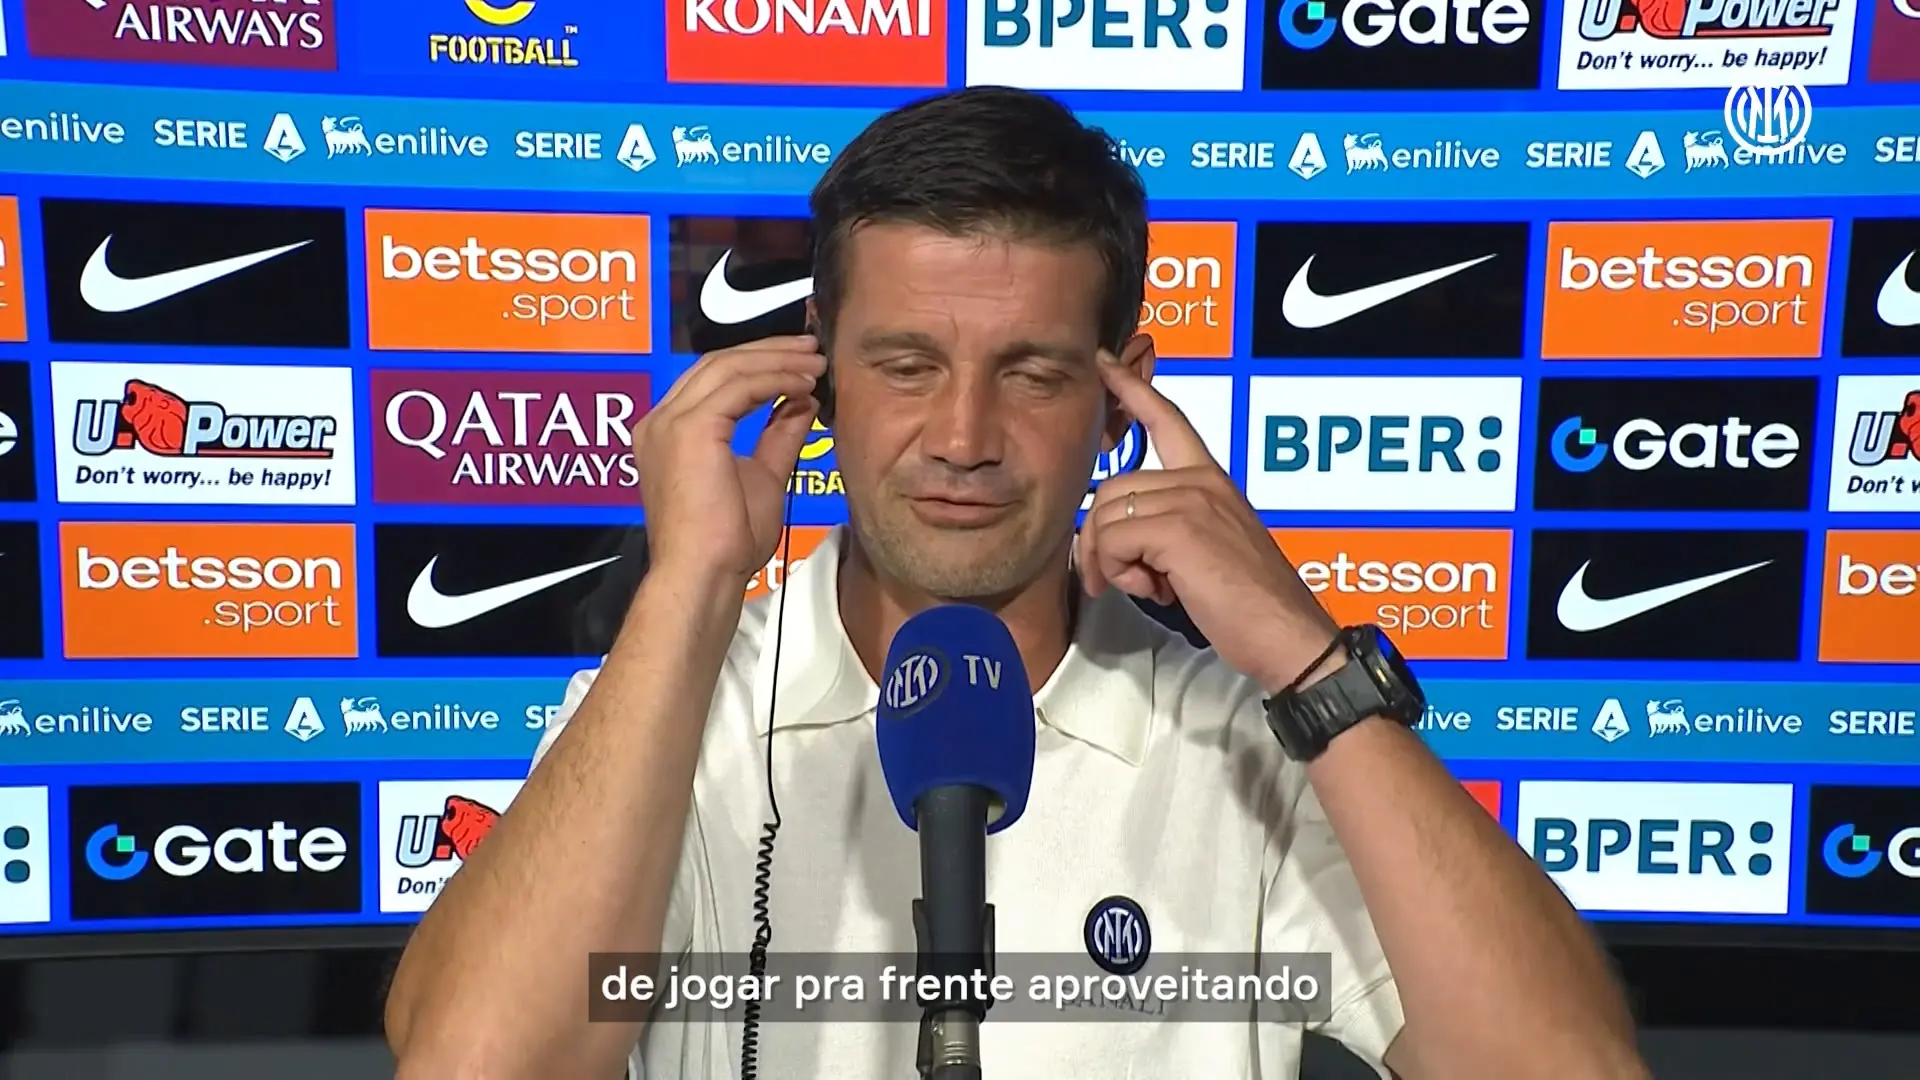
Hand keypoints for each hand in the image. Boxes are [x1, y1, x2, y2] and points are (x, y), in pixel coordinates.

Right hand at [630, 336, 825, 583]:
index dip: (756, 363)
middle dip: (768, 351)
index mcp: (667, 432)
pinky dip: (775, 379)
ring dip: (777, 360)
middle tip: (810, 348)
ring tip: (814, 362)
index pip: (712, 380)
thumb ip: (777, 435)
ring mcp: (669, 421)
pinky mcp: (689, 427)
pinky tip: (803, 383)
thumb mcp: (762, 476)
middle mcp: (659, 421)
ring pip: (728, 367)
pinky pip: (740, 386)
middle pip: (717, 363)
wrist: (705, 572)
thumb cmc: (726, 542)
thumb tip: (799, 401)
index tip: (796, 361)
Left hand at [1078, 353, 1336, 692]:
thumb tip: (1120, 538)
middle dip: (1100, 538)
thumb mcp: (1211, 549)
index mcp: (1212, 478)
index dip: (1131, 389)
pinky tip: (1152, 590)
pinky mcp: (1178, 529)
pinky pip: (1112, 540)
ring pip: (1107, 515)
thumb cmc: (1250, 604)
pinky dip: (1118, 572)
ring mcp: (1192, 500)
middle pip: (1112, 487)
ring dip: (1111, 561)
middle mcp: (1201, 480)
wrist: (1286, 635)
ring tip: (1146, 586)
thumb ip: (1172, 527)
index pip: (1168, 419)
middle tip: (1122, 577)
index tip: (1104, 363)